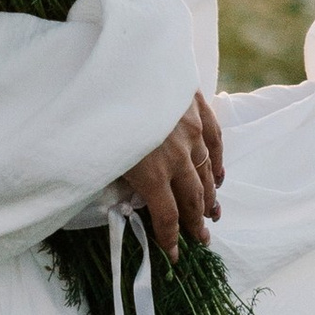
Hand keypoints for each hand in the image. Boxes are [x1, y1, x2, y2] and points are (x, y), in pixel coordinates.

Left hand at [111, 91, 222, 263]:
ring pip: (206, 172)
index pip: (166, 216)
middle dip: (195, 223)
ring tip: (213, 214)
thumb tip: (118, 197)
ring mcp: (190, 132)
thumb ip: (111, 178)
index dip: (170, 239)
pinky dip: (218, 162)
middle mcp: (176, 157)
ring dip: (209, 196)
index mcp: (150, 173)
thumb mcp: (95, 153)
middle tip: (202, 239)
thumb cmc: (96, 108)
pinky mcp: (196, 108)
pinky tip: (219, 176)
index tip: (175, 255)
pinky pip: (215, 141)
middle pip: (191, 199)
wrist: (120, 59)